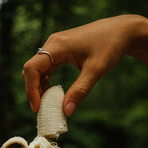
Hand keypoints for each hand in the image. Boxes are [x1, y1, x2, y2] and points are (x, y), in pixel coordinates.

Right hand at [23, 14, 147, 115]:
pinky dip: (46, 81)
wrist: (121, 31)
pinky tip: (53, 92)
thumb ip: (80, 91)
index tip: (37, 108)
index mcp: (57, 46)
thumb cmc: (110, 46)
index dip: (31, 90)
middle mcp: (53, 44)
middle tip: (41, 109)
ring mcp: (56, 46)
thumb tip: (66, 111)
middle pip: (31, 69)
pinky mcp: (60, 50)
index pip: (32, 68)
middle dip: (34, 90)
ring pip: (37, 69)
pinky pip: (46, 67)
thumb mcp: (95, 70)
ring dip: (39, 87)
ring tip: (48, 103)